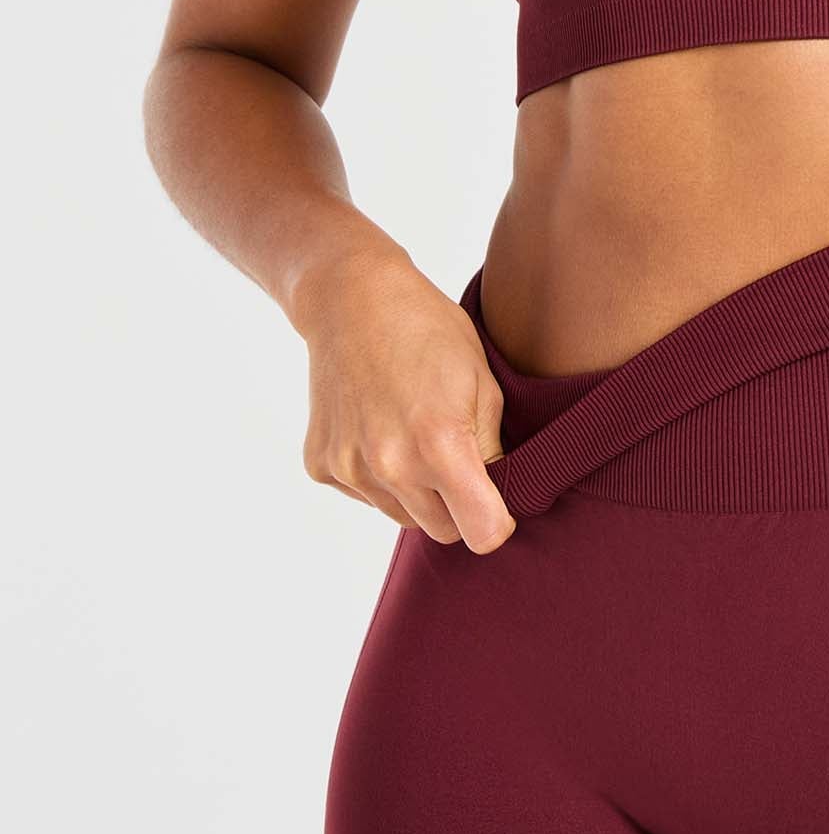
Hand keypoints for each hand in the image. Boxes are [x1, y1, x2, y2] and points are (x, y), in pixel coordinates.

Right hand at [297, 249, 515, 551]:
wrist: (353, 300)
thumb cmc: (430, 332)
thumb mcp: (483, 383)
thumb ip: (493, 450)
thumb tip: (499, 498)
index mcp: (439, 445)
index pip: (481, 533)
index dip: (498, 522)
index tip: (500, 502)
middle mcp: (390, 466)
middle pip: (442, 531)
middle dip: (459, 506)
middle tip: (461, 458)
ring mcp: (350, 469)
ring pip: (404, 517)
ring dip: (419, 493)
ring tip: (417, 434)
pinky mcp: (322, 467)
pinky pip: (367, 498)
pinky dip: (381, 478)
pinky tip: (383, 428)